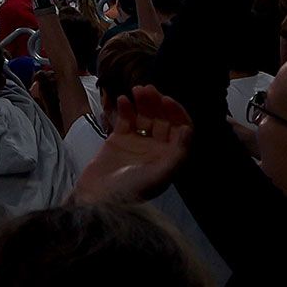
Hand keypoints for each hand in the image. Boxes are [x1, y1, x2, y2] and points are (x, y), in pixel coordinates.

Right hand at [73, 87, 193, 206]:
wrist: (98, 197)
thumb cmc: (132, 188)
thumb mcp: (160, 174)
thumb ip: (177, 153)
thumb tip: (188, 129)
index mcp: (169, 156)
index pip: (179, 129)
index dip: (176, 113)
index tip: (166, 100)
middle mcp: (156, 148)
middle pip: (162, 119)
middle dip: (157, 103)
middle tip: (147, 89)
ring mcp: (137, 143)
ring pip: (144, 116)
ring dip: (142, 102)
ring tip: (136, 90)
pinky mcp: (118, 140)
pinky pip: (125, 119)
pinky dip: (125, 108)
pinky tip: (122, 99)